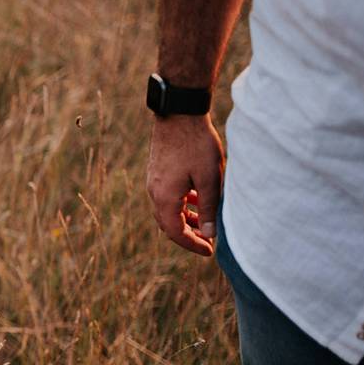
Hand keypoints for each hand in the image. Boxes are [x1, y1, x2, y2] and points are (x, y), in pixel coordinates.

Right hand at [146, 114, 223, 256]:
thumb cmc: (196, 144)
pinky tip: (197, 198)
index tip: (209, 250)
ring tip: (205, 221)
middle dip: (188, 234)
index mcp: (164, 197)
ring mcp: (153, 181)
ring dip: (185, 218)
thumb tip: (208, 234)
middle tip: (207, 240)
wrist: (179, 113)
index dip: (192, 244)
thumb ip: (208, 209)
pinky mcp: (157, 171)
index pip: (175, 232)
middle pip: (168, 224)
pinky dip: (181, 204)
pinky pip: (167, 196)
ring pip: (168, 209)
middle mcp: (154, 192)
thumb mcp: (209, 179)